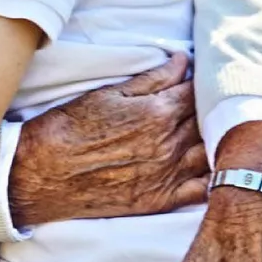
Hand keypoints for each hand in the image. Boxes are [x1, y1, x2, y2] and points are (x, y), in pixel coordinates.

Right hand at [5, 53, 208, 227]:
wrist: (44, 173)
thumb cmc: (70, 127)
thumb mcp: (109, 93)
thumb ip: (152, 78)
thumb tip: (183, 61)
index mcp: (158, 113)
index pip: (197, 93)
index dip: (202, 84)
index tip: (203, 80)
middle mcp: (170, 145)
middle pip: (208, 122)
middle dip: (213, 110)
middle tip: (214, 103)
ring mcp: (168, 175)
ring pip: (212, 154)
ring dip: (217, 141)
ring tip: (216, 132)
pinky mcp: (162, 200)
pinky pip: (203, 190)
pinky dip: (215, 178)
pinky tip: (214, 168)